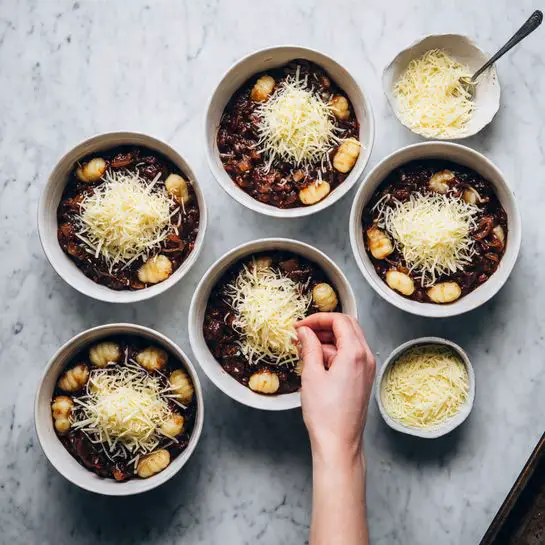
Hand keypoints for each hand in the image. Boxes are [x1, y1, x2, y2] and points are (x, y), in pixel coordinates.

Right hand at [296, 313, 375, 462]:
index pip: (339, 320)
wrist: (339, 443)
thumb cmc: (325, 413)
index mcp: (355, 353)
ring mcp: (367, 368)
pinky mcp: (363, 378)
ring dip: (328, 340)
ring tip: (305, 349)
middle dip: (324, 326)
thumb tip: (305, 331)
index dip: (318, 319)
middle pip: (348, 326)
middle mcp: (366, 357)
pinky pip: (350, 355)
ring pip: (349, 340)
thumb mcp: (312, 375)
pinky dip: (334, 352)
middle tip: (302, 333)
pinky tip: (316, 361)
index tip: (300, 325)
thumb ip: (310, 347)